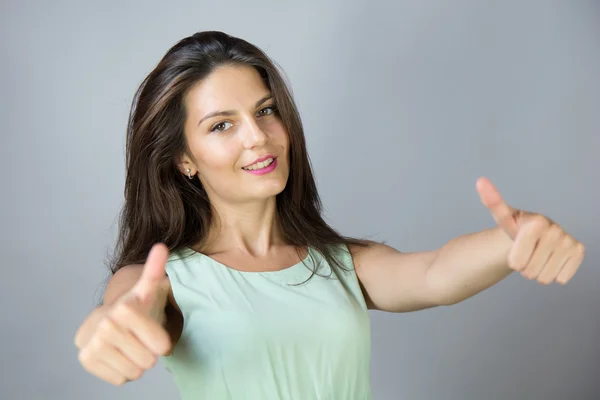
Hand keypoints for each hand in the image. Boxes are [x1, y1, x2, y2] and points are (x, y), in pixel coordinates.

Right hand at [75, 243, 171, 385]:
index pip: (162, 346)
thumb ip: (157, 269)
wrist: (110, 318)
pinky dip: (123, 371)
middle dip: (149, 353)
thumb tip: (162, 246)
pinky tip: (118, 354)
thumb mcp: (150, 288)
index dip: (163, 342)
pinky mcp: (86, 360)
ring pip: (135, 372)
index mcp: (127, 308)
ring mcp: (94, 343)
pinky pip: (120, 379)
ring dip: (136, 363)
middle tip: (140, 338)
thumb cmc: (138, 306)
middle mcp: (108, 325)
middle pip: (148, 361)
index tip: (154, 329)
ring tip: (130, 344)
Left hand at [476, 177, 584, 284]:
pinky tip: (551, 258)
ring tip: (538, 254)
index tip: (516, 248)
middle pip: (530, 273)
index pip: (516, 264)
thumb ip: (492, 202)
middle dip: (525, 267)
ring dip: (538, 272)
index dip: (514, 261)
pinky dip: (554, 274)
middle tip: (527, 251)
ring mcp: (569, 241)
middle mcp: (556, 230)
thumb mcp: (503, 217)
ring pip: (545, 278)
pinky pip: (561, 279)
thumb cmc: (517, 226)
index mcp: (537, 223)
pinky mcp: (579, 251)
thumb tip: (480, 180)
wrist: (536, 232)